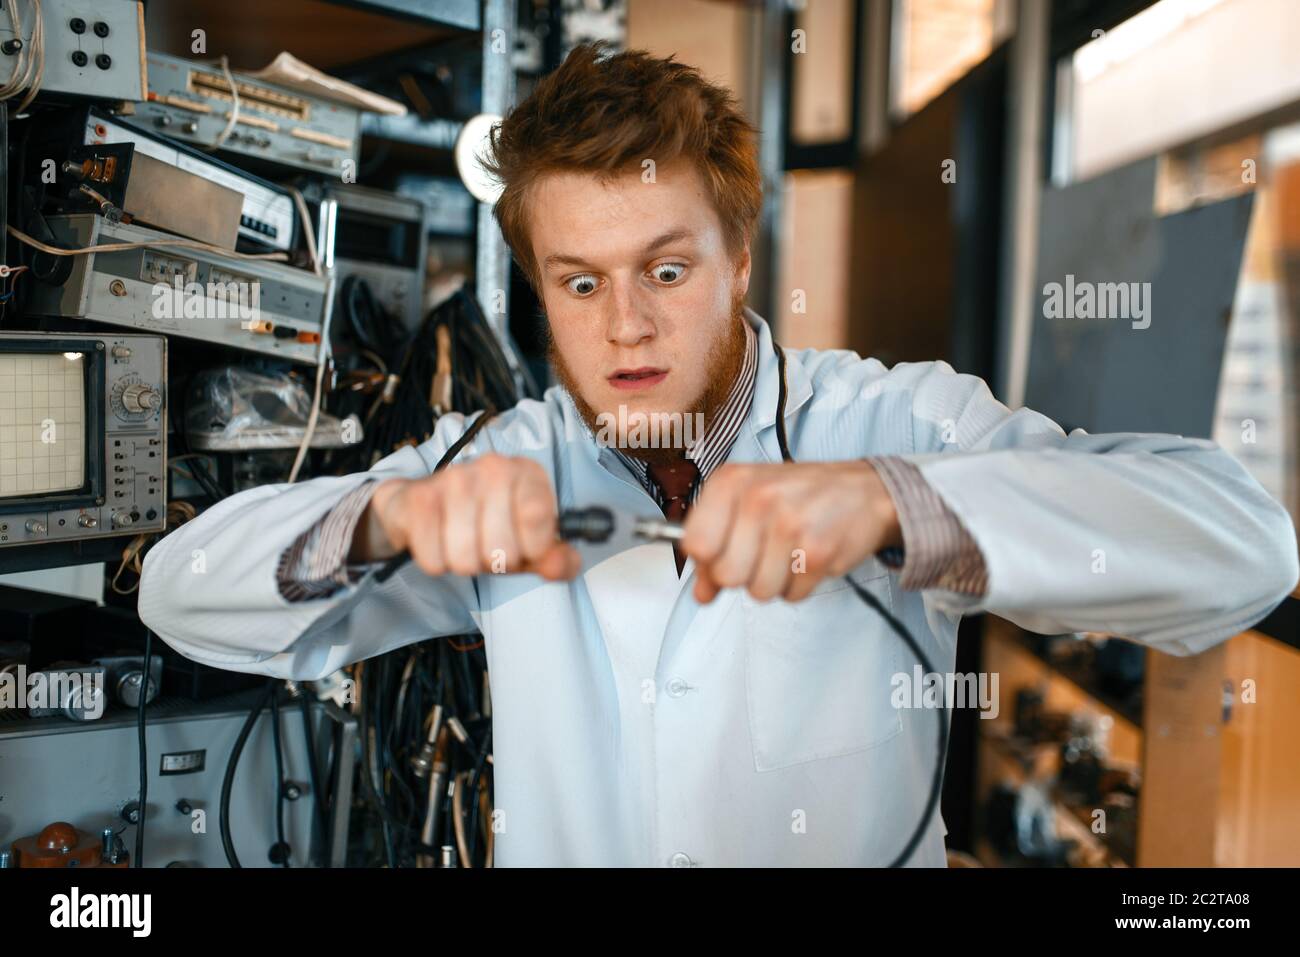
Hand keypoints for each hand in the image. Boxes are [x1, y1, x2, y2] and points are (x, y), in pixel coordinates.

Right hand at [354, 454, 580, 580]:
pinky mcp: (421, 498)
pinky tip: (437, 540)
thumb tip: (560, 565)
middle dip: (493, 562)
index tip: (524, 544)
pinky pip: (435, 560)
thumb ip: (556, 558)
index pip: (539, 522)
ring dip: (463, 563)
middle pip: (501, 551)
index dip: (531, 550)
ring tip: (462, 542)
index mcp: (527, 474)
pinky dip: (436, 562)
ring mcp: (455, 478)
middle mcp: (494, 467)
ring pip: (465, 559)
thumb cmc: (484, 524)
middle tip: (485, 545)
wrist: (422, 505)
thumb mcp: (528, 542)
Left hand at [681, 461, 900, 603]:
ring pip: (758, 591)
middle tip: (765, 553)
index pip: (695, 544)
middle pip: (726, 575)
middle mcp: (758, 497)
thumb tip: (701, 592)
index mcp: (731, 481)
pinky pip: (791, 595)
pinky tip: (809, 557)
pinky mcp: (818, 550)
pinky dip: (800, 586)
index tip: (724, 555)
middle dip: (744, 575)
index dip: (708, 562)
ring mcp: (789, 523)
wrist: (865, 489)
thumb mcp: (748, 504)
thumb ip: (717, 547)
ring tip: (789, 553)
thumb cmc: (800, 495)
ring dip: (775, 582)